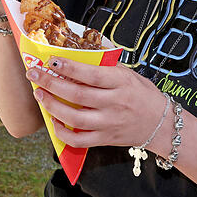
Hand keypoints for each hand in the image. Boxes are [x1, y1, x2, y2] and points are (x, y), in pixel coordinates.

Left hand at [26, 57, 166, 149]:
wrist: (161, 124)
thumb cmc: (143, 95)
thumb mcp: (129, 74)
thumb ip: (106, 68)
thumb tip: (77, 56)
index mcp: (121, 82)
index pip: (91, 73)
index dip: (69, 66)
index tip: (51, 60)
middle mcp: (115, 103)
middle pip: (77, 94)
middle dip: (51, 84)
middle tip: (34, 75)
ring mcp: (109, 123)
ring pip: (75, 117)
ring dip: (53, 106)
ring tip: (40, 95)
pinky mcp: (106, 139)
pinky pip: (79, 140)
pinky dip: (63, 133)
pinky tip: (54, 122)